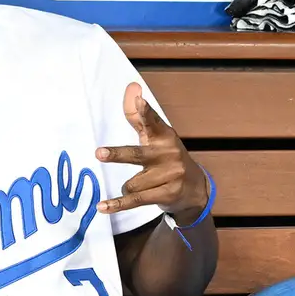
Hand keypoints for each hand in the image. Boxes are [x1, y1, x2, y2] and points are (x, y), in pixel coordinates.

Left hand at [96, 84, 210, 221]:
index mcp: (164, 136)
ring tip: (138, 185)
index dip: (145, 111)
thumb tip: (132, 88)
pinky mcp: (167, 194)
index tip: (139, 101)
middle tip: (99, 153)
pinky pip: (135, 200)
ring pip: (131, 183)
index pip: (153, 121)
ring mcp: (170, 175)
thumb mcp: (155, 136)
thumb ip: (138, 115)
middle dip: (118, 155)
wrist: (195, 189)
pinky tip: (102, 207)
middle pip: (136, 154)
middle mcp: (168, 154)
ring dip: (128, 187)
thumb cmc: (167, 158)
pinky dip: (117, 204)